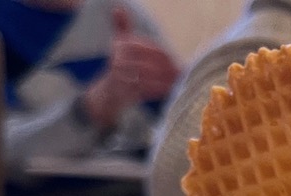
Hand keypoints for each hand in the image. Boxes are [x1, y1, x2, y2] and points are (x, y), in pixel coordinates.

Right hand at [81, 6, 179, 128]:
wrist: (108, 93)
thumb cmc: (119, 65)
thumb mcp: (119, 44)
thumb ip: (122, 26)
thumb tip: (117, 8)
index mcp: (122, 46)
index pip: (149, 49)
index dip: (165, 56)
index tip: (178, 62)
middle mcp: (119, 59)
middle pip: (151, 63)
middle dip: (168, 69)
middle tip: (182, 73)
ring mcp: (121, 76)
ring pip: (150, 77)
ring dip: (167, 80)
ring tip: (179, 82)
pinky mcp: (125, 91)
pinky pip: (146, 90)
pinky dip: (160, 90)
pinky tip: (170, 90)